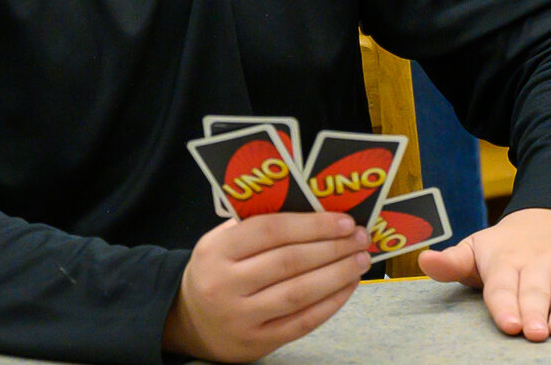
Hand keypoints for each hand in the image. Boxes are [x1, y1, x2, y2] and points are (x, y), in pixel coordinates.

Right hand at [163, 211, 371, 361]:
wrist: (189, 322)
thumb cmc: (217, 271)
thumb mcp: (222, 242)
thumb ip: (258, 224)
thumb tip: (317, 208)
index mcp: (216, 251)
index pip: (270, 230)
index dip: (312, 224)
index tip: (344, 220)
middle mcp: (224, 285)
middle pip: (289, 262)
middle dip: (332, 248)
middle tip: (361, 238)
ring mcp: (240, 317)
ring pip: (298, 293)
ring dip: (337, 275)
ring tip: (360, 260)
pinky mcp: (257, 342)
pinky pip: (301, 322)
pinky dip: (330, 303)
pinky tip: (347, 287)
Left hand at [419, 206, 550, 340]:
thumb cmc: (510, 244)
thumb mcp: (478, 247)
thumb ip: (453, 262)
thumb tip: (425, 261)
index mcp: (506, 261)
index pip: (503, 285)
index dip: (505, 305)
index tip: (508, 324)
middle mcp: (539, 262)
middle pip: (535, 290)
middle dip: (535, 311)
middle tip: (535, 333)